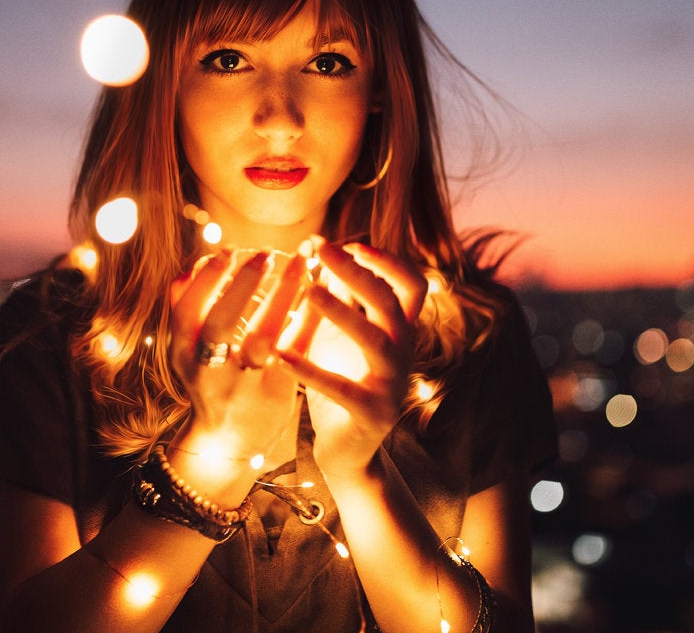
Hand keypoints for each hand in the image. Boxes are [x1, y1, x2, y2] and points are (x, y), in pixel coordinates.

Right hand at [169, 251, 303, 459]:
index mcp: (183, 354)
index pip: (186, 310)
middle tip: (265, 253)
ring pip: (262, 338)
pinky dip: (308, 318)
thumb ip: (185, 310)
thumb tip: (193, 265)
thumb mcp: (186, 351)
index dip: (207, 279)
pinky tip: (321, 292)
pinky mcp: (275, 394)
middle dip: (242, 286)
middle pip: (220, 324)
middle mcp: (208, 371)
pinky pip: (296, 350)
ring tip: (301, 264)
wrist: (226, 443)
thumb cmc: (210, 381)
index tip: (229, 250)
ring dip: (283, 296)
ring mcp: (243, 385)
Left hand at [276, 242, 426, 476]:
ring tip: (308, 291)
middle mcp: (403, 353)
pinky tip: (281, 354)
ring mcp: (392, 384)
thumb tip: (325, 249)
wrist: (346, 450)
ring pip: (375, 339)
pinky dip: (310, 370)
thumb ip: (339, 297)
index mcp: (399, 332)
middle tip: (322, 249)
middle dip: (357, 272)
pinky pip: (341, 388)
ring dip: (343, 311)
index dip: (388, 262)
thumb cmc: (340, 381)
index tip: (353, 244)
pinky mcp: (372, 414)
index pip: (412, 286)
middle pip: (391, 302)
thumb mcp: (339, 335)